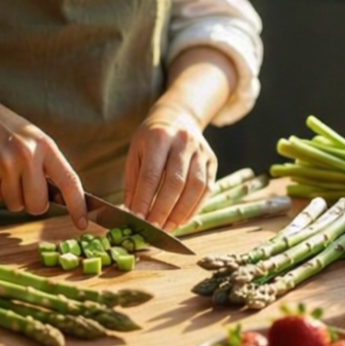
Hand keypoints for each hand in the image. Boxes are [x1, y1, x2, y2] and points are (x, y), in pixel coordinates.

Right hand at [0, 81, 87, 228]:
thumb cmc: (5, 127)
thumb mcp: (33, 137)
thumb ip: (46, 164)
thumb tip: (62, 199)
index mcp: (45, 145)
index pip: (69, 180)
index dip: (78, 205)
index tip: (82, 223)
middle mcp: (27, 155)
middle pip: (37, 205)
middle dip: (31, 202)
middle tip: (22, 183)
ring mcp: (4, 164)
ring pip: (15, 204)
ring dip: (9, 194)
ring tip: (2, 168)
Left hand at [123, 102, 217, 230]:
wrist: (178, 117)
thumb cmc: (151, 138)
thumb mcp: (136, 151)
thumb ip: (134, 181)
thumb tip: (132, 211)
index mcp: (159, 137)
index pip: (151, 174)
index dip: (144, 199)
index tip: (137, 219)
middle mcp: (182, 141)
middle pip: (175, 182)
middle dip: (163, 210)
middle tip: (153, 228)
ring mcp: (200, 150)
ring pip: (195, 187)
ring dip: (181, 212)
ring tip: (168, 228)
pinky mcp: (212, 160)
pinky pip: (207, 188)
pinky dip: (195, 208)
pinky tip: (182, 219)